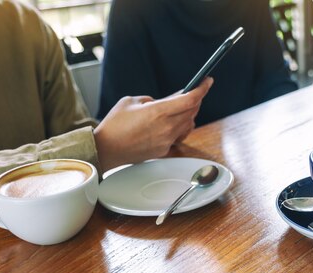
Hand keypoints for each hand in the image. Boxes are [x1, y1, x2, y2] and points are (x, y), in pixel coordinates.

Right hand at [94, 77, 212, 169]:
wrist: (105, 150)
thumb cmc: (114, 125)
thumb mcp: (130, 102)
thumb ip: (150, 100)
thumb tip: (161, 103)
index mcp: (158, 112)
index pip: (190, 99)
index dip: (202, 89)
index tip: (207, 81)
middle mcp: (166, 127)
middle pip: (192, 111)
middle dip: (196, 100)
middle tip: (194, 92)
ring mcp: (166, 141)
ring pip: (188, 125)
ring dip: (189, 114)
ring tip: (183, 107)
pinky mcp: (163, 151)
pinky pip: (179, 137)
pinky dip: (180, 128)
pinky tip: (174, 123)